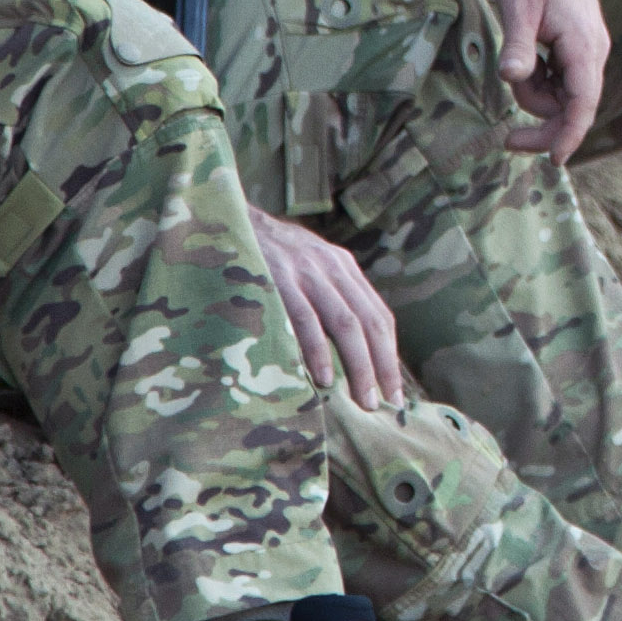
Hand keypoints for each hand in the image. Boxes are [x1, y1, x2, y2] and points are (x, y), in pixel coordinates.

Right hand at [252, 211, 408, 408]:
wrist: (226, 217)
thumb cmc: (264, 254)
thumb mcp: (304, 265)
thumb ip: (325, 296)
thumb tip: (344, 348)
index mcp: (342, 266)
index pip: (379, 315)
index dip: (390, 354)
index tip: (394, 391)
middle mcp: (331, 267)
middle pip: (369, 322)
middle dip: (382, 366)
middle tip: (387, 403)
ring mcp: (305, 272)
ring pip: (345, 323)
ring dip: (359, 365)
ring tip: (364, 399)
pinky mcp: (278, 279)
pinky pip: (306, 319)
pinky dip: (318, 350)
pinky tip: (324, 378)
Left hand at [486, 0, 608, 160]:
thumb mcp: (518, 7)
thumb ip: (518, 47)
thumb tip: (511, 79)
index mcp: (583, 44)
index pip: (583, 102)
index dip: (570, 134)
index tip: (554, 160)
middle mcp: (593, 51)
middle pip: (575, 107)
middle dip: (544, 124)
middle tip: (507, 141)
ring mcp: (588, 49)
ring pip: (565, 94)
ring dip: (536, 95)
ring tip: (514, 63)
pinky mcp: (579, 46)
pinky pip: (562, 79)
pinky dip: (541, 80)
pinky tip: (526, 58)